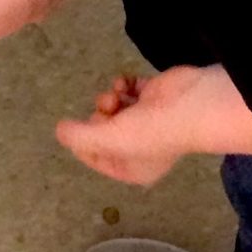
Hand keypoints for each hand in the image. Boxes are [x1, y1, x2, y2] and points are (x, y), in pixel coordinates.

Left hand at [54, 68, 208, 185]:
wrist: (192, 105)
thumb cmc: (151, 131)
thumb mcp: (109, 139)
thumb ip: (79, 136)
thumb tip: (59, 131)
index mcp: (132, 169)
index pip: (96, 159)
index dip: (82, 143)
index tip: (74, 129)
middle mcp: (139, 148)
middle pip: (104, 131)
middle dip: (98, 117)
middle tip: (104, 108)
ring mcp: (148, 121)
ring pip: (115, 109)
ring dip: (109, 99)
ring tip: (115, 94)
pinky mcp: (154, 96)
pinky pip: (129, 91)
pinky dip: (123, 85)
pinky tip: (123, 82)